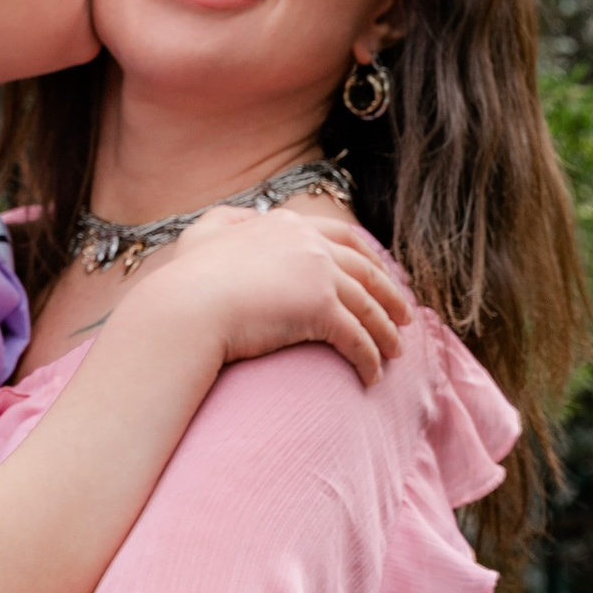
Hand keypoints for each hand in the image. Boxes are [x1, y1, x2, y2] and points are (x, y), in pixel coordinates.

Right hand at [143, 200, 411, 388]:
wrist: (187, 304)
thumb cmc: (188, 276)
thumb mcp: (204, 233)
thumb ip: (226, 221)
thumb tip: (241, 217)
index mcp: (287, 224)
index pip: (343, 236)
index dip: (368, 257)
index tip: (381, 274)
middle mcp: (310, 243)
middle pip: (366, 270)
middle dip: (390, 294)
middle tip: (405, 316)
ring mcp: (318, 274)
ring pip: (368, 306)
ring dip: (386, 332)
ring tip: (395, 352)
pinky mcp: (321, 309)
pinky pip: (357, 338)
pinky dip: (370, 359)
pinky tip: (373, 376)